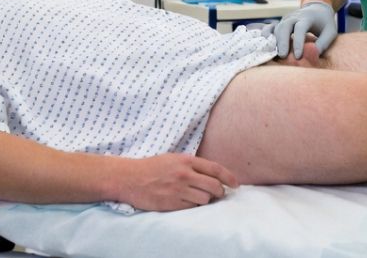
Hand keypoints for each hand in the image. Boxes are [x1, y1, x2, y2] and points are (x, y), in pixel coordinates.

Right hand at [117, 153, 239, 211]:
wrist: (130, 178)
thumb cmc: (152, 167)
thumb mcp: (174, 159)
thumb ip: (193, 165)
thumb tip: (213, 176)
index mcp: (186, 161)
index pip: (215, 169)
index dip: (229, 177)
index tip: (236, 184)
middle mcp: (184, 175)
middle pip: (214, 186)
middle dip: (219, 192)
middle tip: (217, 194)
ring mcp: (178, 190)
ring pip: (205, 199)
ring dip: (205, 200)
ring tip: (197, 197)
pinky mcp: (171, 203)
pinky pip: (192, 208)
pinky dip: (193, 206)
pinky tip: (186, 201)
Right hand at [270, 1, 337, 59]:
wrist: (317, 9)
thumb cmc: (325, 23)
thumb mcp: (330, 32)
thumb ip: (324, 43)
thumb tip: (314, 53)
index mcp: (307, 17)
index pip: (300, 28)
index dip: (298, 42)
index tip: (298, 56)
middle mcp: (295, 16)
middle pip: (285, 26)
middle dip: (283, 41)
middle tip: (283, 56)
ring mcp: (287, 19)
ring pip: (278, 28)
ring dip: (276, 41)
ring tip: (277, 55)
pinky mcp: (282, 23)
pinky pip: (272, 27)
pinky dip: (267, 34)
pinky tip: (265, 42)